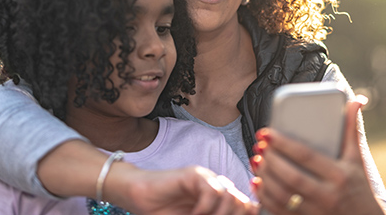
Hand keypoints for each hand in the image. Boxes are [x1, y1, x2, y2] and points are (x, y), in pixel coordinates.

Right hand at [109, 165, 258, 214]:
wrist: (138, 198)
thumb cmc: (164, 212)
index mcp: (219, 200)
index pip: (247, 207)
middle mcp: (216, 187)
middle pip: (242, 204)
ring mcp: (206, 179)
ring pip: (231, 196)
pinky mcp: (193, 174)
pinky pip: (213, 191)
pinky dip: (206, 208)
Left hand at [250, 99, 385, 214]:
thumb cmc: (358, 185)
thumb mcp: (356, 158)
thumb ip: (351, 129)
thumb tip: (357, 99)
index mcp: (339, 175)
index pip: (306, 157)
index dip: (283, 143)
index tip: (266, 132)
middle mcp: (328, 195)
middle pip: (292, 177)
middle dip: (270, 160)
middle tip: (259, 146)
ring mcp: (317, 211)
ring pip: (283, 195)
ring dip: (265, 177)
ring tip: (255, 160)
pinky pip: (280, 211)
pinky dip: (265, 197)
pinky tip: (257, 182)